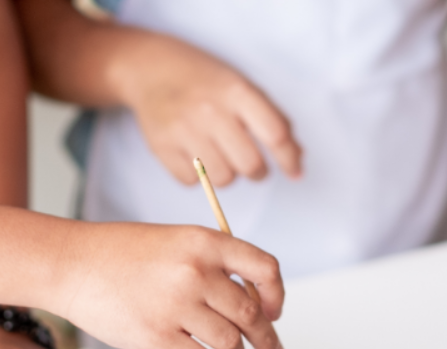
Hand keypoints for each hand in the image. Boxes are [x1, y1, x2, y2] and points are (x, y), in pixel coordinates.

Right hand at [48, 221, 284, 348]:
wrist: (73, 264)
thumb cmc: (120, 254)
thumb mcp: (175, 241)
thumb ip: (213, 264)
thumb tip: (252, 304)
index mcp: (204, 242)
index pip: (265, 269)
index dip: (275, 296)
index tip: (274, 312)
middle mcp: (195, 272)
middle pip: (251, 315)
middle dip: (266, 338)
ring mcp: (176, 305)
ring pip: (230, 343)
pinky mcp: (157, 337)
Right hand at [118, 36, 301, 186]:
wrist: (150, 68)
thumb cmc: (204, 79)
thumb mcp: (241, 85)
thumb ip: (272, 118)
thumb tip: (297, 156)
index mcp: (236, 91)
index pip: (275, 134)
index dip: (289, 158)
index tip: (294, 171)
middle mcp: (210, 110)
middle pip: (250, 164)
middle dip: (257, 171)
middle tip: (253, 165)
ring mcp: (183, 129)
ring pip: (223, 179)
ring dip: (228, 174)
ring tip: (221, 156)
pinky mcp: (161, 146)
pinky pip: (192, 182)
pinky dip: (199, 176)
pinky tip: (196, 155)